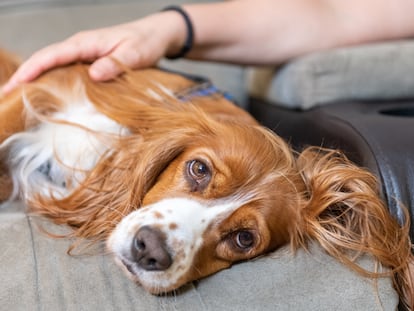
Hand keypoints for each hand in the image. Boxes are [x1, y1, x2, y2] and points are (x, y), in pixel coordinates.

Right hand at [2, 11, 185, 93]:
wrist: (156, 35)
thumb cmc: (146, 42)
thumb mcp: (135, 54)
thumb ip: (115, 64)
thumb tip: (93, 75)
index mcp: (86, 42)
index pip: (52, 55)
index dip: (32, 70)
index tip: (14, 85)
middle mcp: (80, 46)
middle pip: (44, 59)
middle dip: (23, 76)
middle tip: (5, 96)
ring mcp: (83, 54)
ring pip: (52, 64)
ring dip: (34, 78)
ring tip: (17, 97)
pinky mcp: (89, 61)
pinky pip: (64, 69)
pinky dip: (51, 79)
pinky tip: (45, 93)